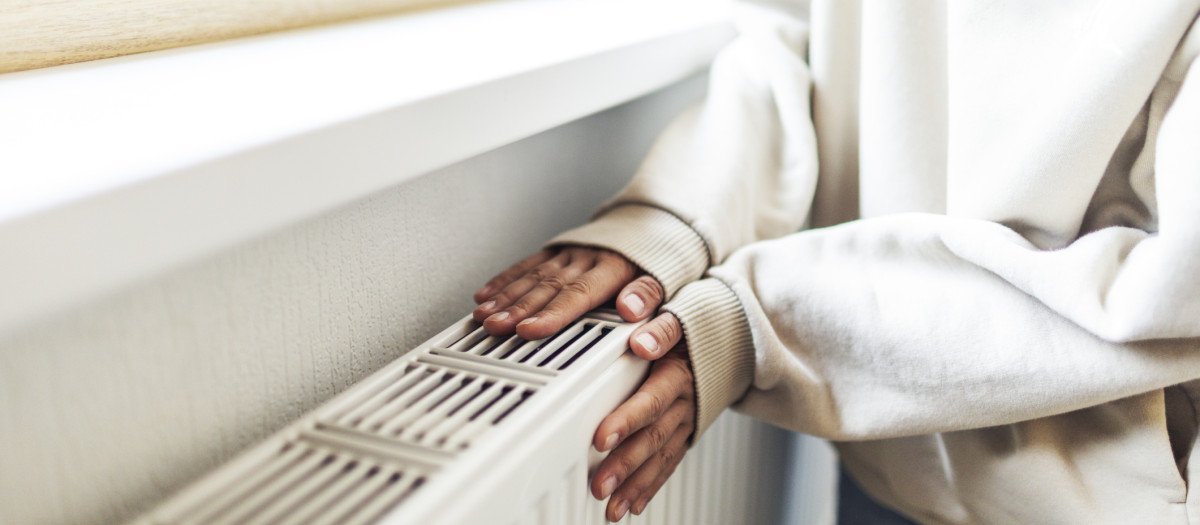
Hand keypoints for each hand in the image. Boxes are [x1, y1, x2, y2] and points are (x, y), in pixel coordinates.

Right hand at [473, 246, 664, 338]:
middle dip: (518, 308)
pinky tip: (486, 293)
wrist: (652, 219)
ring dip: (505, 296)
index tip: (529, 330)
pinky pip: (528, 264)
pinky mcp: (557, 249)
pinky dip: (505, 279)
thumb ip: (648, 294)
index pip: (578, 294)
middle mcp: (586, 258)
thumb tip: (631, 309)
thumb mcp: (666, 276)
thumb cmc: (659, 257)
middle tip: (495, 326)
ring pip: (533, 276)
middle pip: (547, 287)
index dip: (552, 314)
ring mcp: (569, 253)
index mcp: (613, 268)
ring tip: (484, 315)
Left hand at [592, 313, 689, 520]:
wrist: (734, 337)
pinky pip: (669, 463)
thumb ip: (660, 324)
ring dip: (634, 483)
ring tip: (610, 506)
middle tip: (598, 483)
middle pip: (653, 436)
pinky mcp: (687, 432)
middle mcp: (685, 400)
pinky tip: (632, 504)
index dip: (627, 419)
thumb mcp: (679, 313)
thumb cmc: (694, 324)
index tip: (600, 437)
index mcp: (678, 371)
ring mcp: (687, 419)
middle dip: (625, 463)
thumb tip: (642, 337)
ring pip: (660, 456)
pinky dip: (650, 486)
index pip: (652, 399)